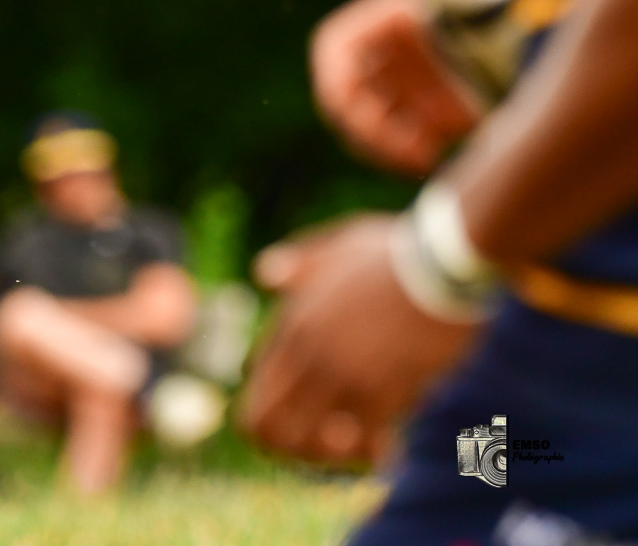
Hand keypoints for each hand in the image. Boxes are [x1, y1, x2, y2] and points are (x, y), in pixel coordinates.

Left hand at [238, 214, 477, 463]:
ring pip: (314, 442)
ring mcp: (344, 374)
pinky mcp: (385, 389)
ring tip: (356, 446)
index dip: (273, 418)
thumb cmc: (395, 251)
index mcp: (293, 323)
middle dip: (292, 448)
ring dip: (334, 454)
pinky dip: (374, 452)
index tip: (303, 422)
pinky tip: (388, 447)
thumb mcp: (335, 246)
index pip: (257, 390)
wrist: (444, 262)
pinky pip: (366, 441)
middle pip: (270, 427)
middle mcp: (309, 354)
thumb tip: (263, 274)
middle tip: (324, 446)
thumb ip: (297, 264)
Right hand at [309, 0, 482, 175]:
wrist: (542, 39)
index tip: (350, 109)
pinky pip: (405, 145)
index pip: (334, 57)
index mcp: (375, 26)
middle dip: (362, 125)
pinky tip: (432, 158)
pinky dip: (409, 155)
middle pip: (347, 100)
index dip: (335, 83)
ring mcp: (406, 91)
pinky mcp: (432, 118)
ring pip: (371, 128)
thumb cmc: (489, 2)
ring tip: (417, 156)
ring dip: (383, 146)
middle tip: (391, 145)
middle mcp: (385, 60)